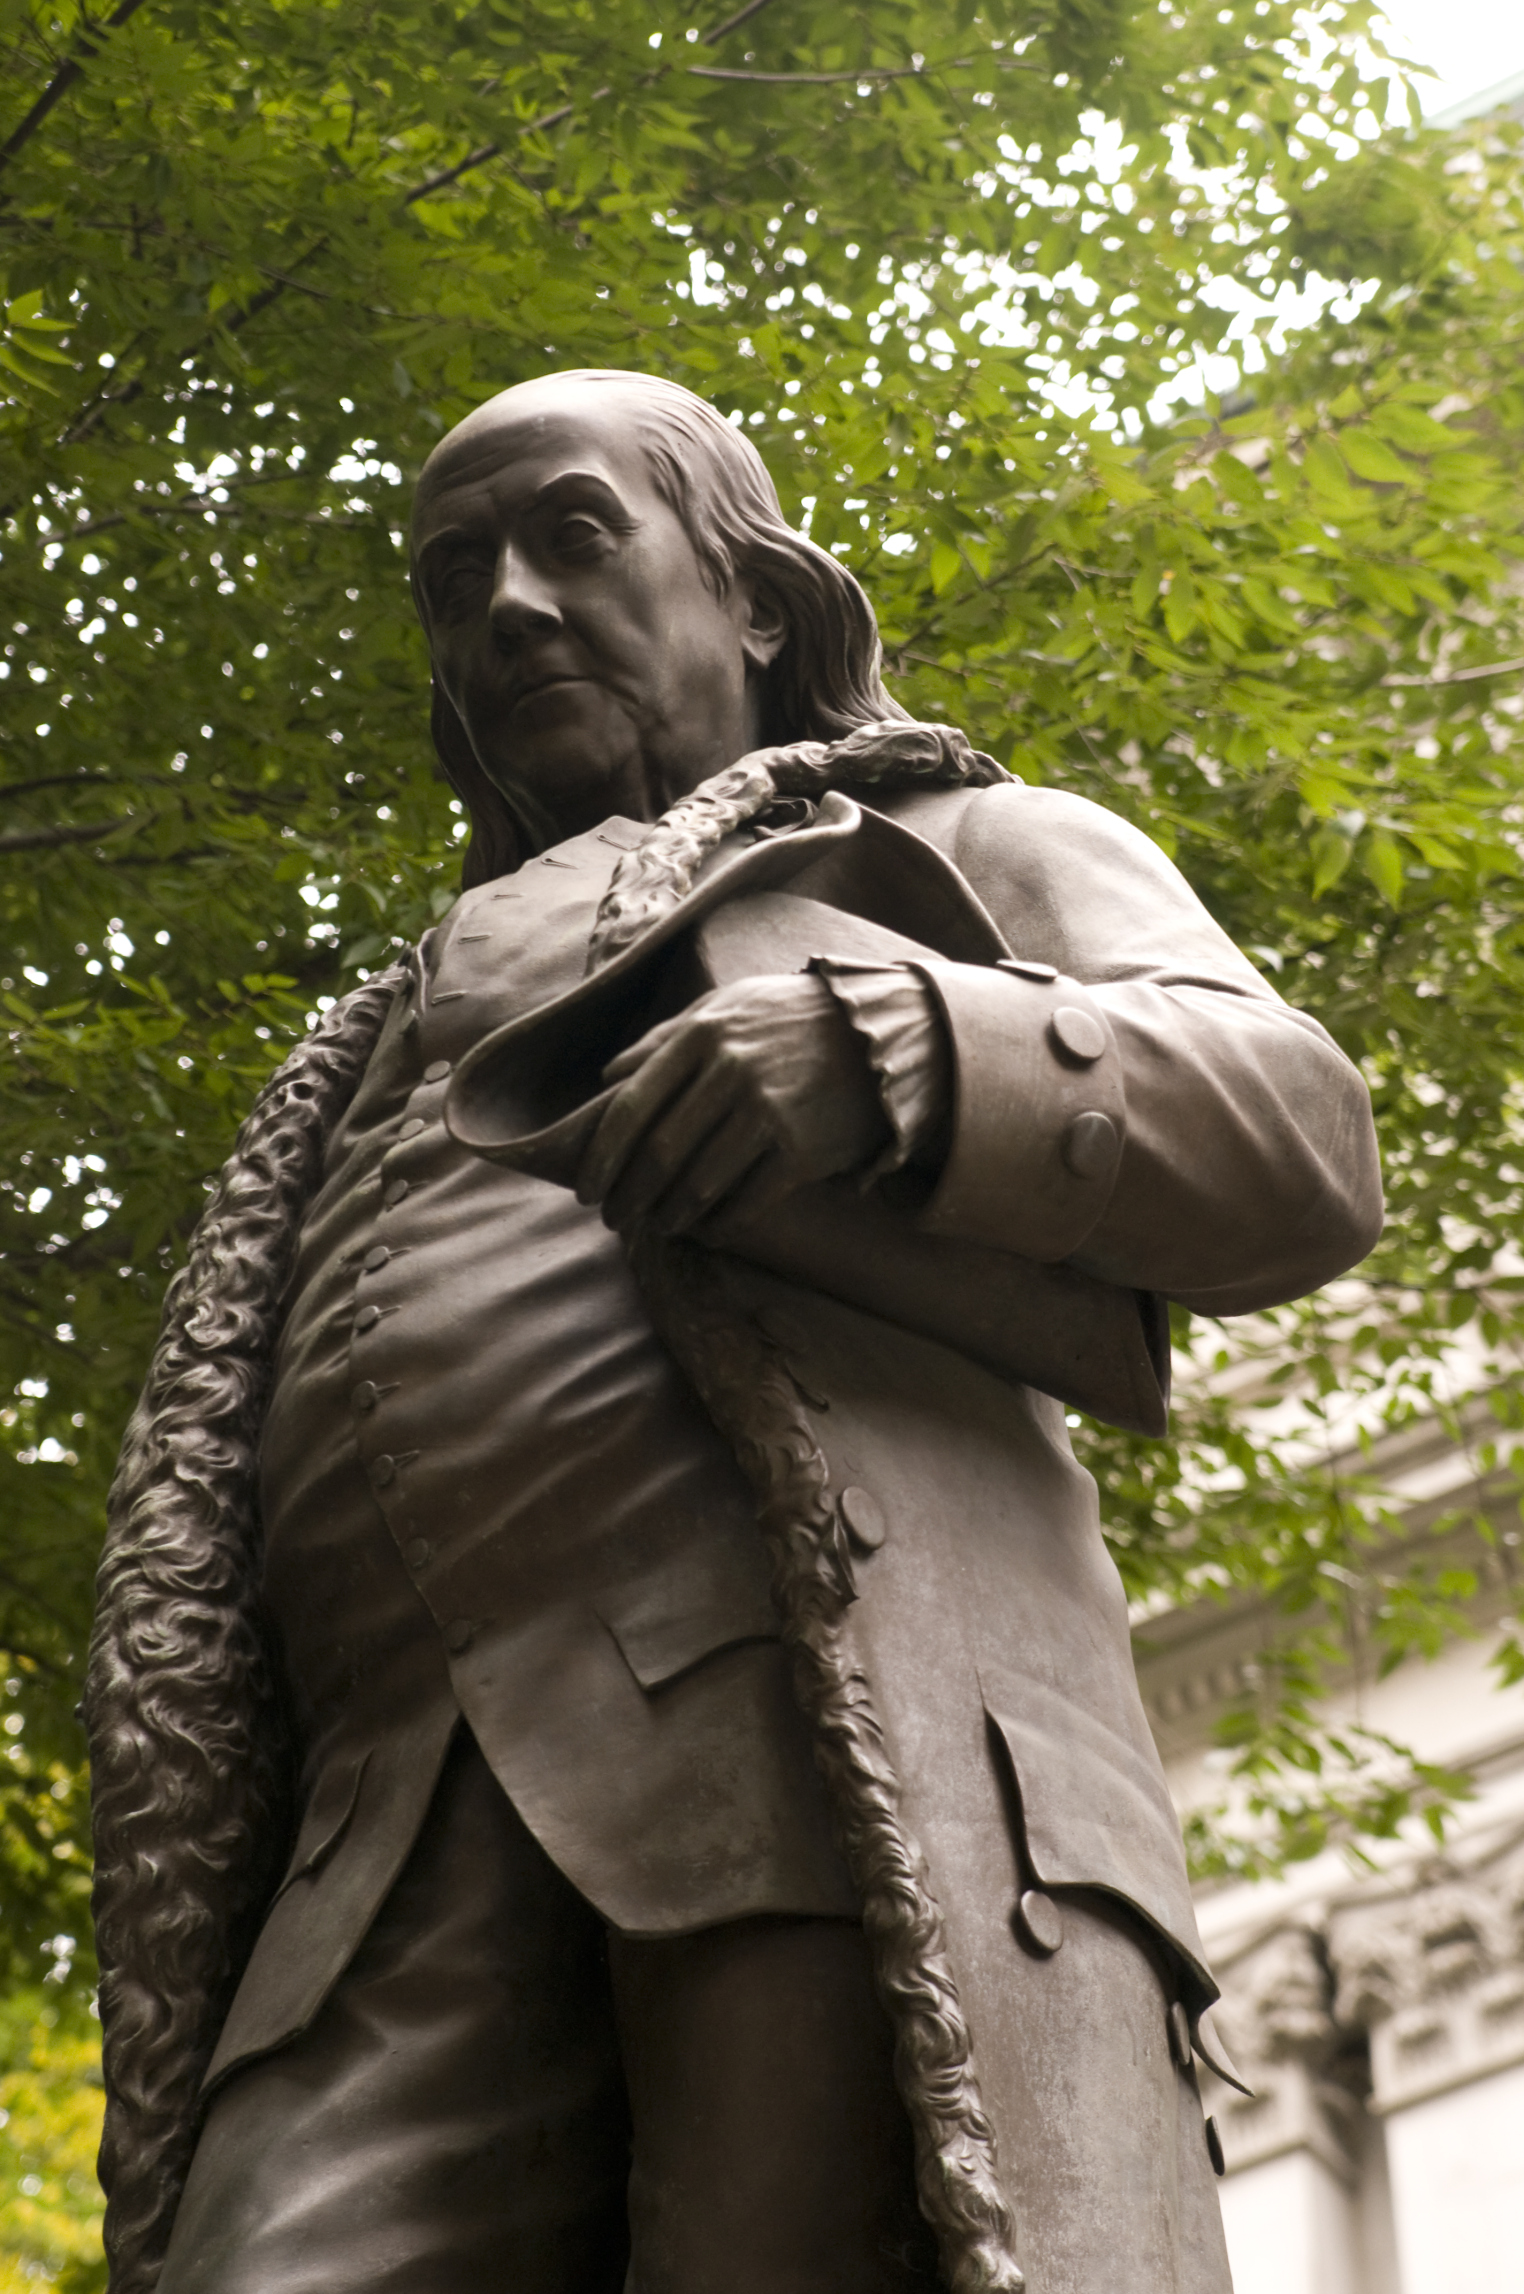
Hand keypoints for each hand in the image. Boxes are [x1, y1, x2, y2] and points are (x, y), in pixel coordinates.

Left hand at [575, 974, 890, 1234]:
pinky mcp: (801, 1151)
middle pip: (660, 1154)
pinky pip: (746, 1202)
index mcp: (702, 1035)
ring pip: (699, 1184)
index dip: (602, 1157)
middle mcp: (731, 1073)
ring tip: (659, 1225)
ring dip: (670, 1216)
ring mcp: (768, 1114)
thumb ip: (665, 1039)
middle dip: (629, 1196)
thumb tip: (608, 1079)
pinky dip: (718, 1224)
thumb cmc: (791, 1020)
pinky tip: (706, 1229)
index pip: (632, 1108)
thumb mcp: (727, 1007)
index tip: (587, 1187)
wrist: (883, 1035)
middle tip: (616, 1218)